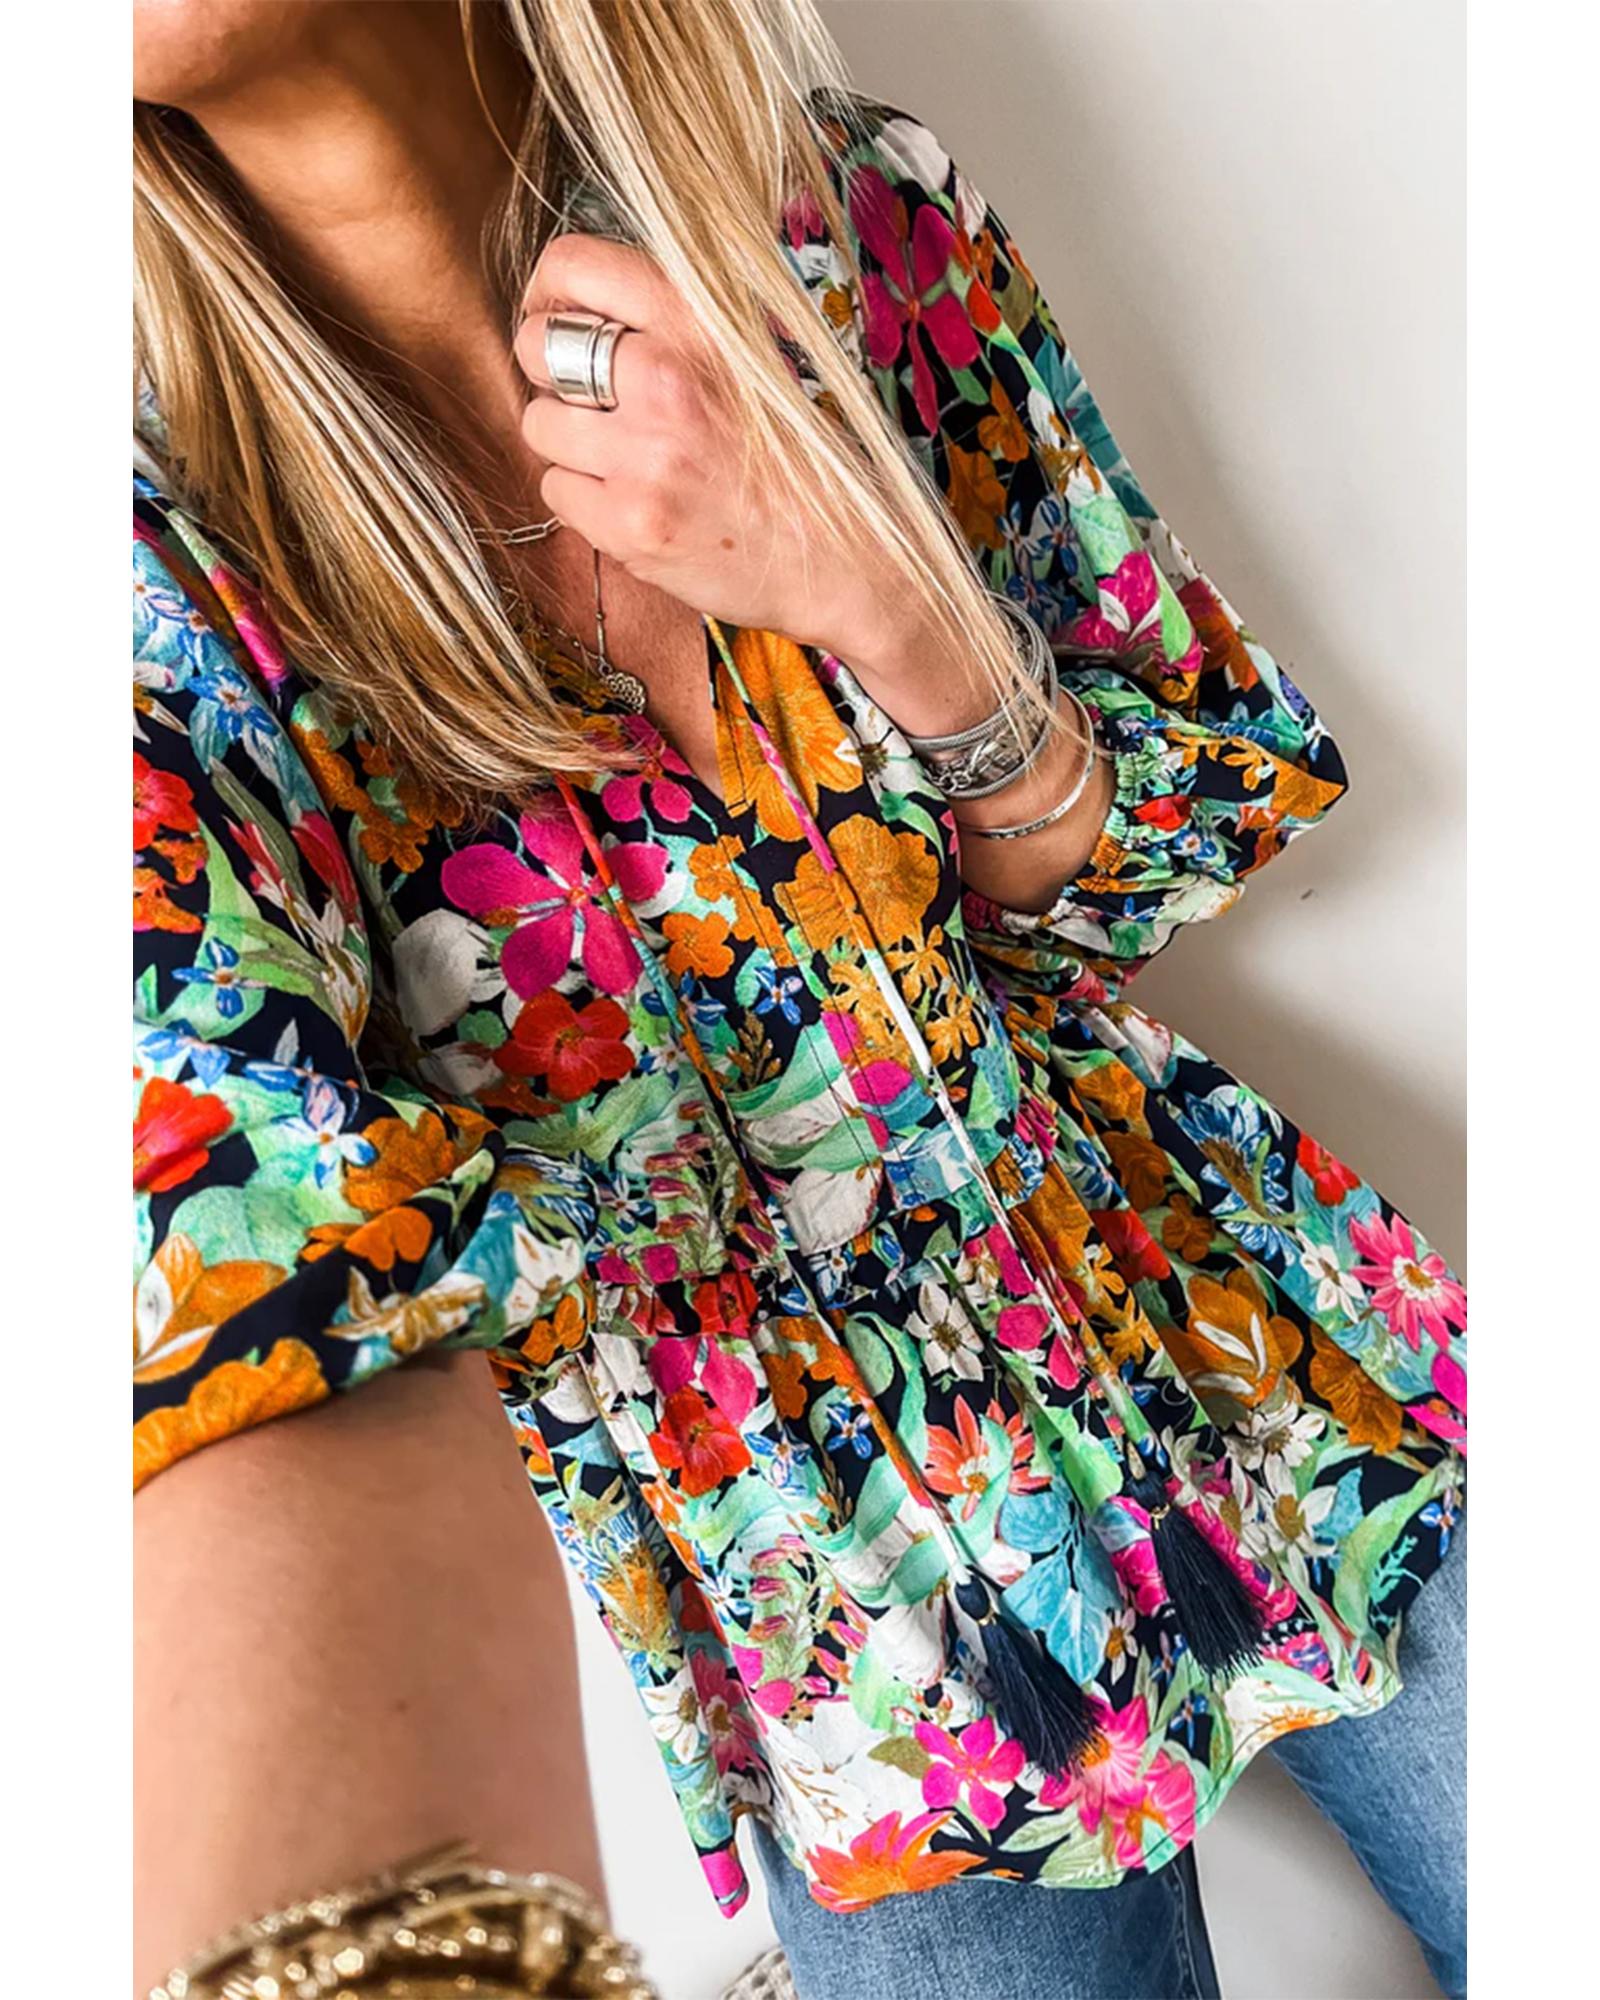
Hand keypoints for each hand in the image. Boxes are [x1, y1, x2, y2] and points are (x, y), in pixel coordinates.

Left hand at [513, 234, 918, 673]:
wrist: (840, 558)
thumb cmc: (794, 459)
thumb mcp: (749, 358)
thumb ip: (673, 325)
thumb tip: (576, 306)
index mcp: (700, 322)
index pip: (574, 265)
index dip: (547, 294)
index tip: (553, 318)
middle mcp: (667, 378)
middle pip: (537, 346)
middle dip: (550, 373)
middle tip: (588, 400)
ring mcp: (645, 455)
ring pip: (539, 424)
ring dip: (568, 443)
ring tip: (624, 460)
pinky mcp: (630, 523)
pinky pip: (556, 490)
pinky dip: (584, 499)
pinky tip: (633, 503)